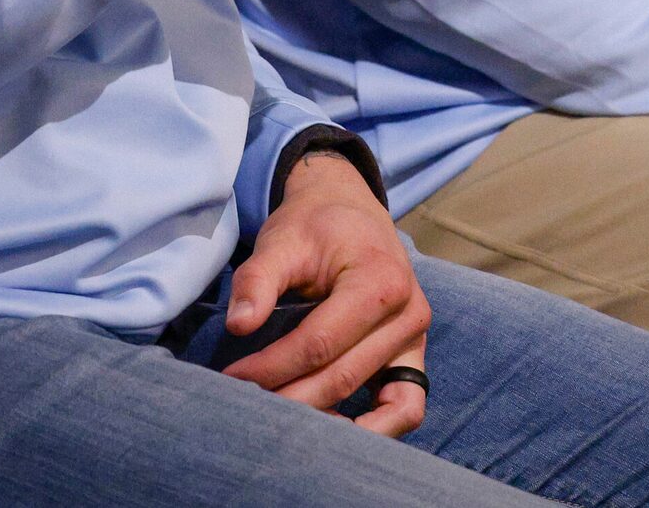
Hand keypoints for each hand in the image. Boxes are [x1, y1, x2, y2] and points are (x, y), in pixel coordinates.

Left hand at [221, 153, 430, 435]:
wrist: (350, 214)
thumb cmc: (315, 227)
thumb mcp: (282, 240)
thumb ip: (258, 279)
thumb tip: (238, 326)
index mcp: (381, 280)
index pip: (320, 343)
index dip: (272, 366)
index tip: (232, 377)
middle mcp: (409, 313)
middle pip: (343, 377)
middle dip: (289, 400)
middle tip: (245, 409)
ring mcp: (416, 339)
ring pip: (375, 403)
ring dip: (328, 423)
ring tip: (283, 427)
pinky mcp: (413, 356)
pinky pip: (406, 405)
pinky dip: (376, 428)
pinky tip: (332, 435)